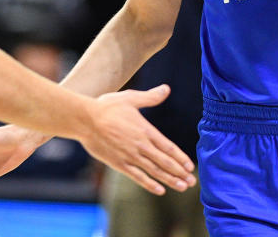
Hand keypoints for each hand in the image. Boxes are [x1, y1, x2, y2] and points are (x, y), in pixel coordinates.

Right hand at [80, 84, 195, 195]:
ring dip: (170, 180)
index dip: (180, 157)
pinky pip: (137, 176)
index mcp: (145, 130)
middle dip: (180, 172)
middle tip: (192, 182)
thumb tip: (166, 88)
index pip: (168, 147)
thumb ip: (150, 97)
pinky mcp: (119, 164)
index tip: (190, 166)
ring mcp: (130, 156)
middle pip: (165, 161)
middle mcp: (141, 145)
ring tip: (182, 187)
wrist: (85, 120)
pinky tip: (160, 190)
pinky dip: (150, 184)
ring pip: (154, 171)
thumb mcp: (130, 98)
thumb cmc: (107, 107)